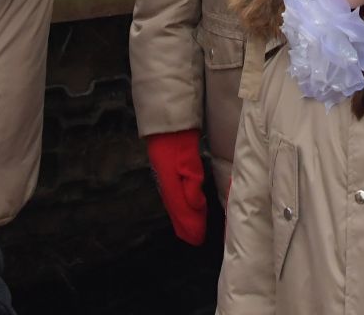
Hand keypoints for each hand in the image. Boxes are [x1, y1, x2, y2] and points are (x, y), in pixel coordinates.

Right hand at [146, 130, 208, 245]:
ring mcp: (165, 179)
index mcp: (170, 183)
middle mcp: (166, 184)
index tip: (198, 240)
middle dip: (185, 226)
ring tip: (191, 231)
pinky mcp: (168, 173)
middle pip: (176, 210)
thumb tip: (196, 205)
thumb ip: (192, 181)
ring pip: (174, 205)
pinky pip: (174, 197)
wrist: (166, 123)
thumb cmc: (178, 138)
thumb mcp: (188, 158)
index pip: (181, 210)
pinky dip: (180, 208)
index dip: (190, 226)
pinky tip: (186, 209)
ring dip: (183, 219)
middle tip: (195, 241)